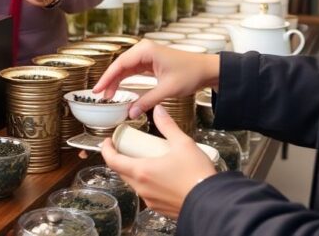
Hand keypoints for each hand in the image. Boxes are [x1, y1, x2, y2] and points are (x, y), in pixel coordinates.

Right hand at [93, 40, 220, 118]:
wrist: (206, 70)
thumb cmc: (190, 74)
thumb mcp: (167, 89)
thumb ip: (147, 101)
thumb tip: (131, 113)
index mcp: (146, 51)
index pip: (120, 64)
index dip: (107, 78)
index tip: (97, 90)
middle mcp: (144, 50)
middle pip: (120, 65)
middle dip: (109, 81)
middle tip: (100, 96)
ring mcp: (147, 55)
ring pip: (125, 68)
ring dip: (116, 81)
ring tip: (108, 96)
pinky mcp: (151, 62)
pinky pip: (133, 70)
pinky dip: (125, 80)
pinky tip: (119, 90)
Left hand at [101, 106, 217, 217]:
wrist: (212, 202)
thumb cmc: (197, 175)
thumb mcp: (183, 144)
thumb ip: (168, 126)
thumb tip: (158, 110)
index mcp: (141, 171)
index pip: (113, 161)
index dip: (106, 150)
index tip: (107, 142)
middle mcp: (141, 188)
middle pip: (122, 172)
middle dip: (120, 158)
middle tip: (126, 147)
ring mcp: (150, 200)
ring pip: (134, 183)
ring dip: (134, 171)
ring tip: (145, 159)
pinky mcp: (159, 207)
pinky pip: (146, 193)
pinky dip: (147, 182)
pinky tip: (159, 176)